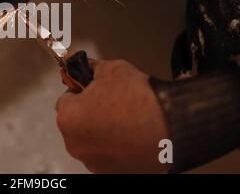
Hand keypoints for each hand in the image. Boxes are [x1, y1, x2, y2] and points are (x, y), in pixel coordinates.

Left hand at [56, 59, 168, 173]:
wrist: (173, 125)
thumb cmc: (139, 98)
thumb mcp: (112, 69)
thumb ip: (93, 68)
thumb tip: (88, 66)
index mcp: (68, 118)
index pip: (65, 99)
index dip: (80, 91)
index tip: (93, 89)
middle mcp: (75, 144)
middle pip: (76, 122)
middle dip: (89, 112)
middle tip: (112, 103)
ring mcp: (93, 162)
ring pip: (91, 140)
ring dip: (101, 130)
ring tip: (126, 120)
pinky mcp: (111, 173)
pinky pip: (106, 154)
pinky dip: (114, 146)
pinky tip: (131, 135)